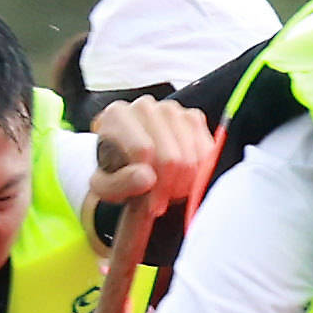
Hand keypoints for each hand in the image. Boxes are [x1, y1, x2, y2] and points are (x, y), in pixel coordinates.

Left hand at [88, 97, 213, 211]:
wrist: (128, 163)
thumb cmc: (114, 174)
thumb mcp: (105, 187)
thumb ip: (120, 184)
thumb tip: (147, 178)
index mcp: (116, 116)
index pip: (144, 151)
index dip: (152, 185)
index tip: (151, 206)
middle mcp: (144, 106)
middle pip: (170, 156)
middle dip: (170, 187)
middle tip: (163, 203)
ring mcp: (171, 109)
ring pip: (191, 155)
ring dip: (185, 183)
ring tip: (171, 193)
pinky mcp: (192, 117)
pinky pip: (207, 151)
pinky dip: (200, 172)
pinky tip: (184, 181)